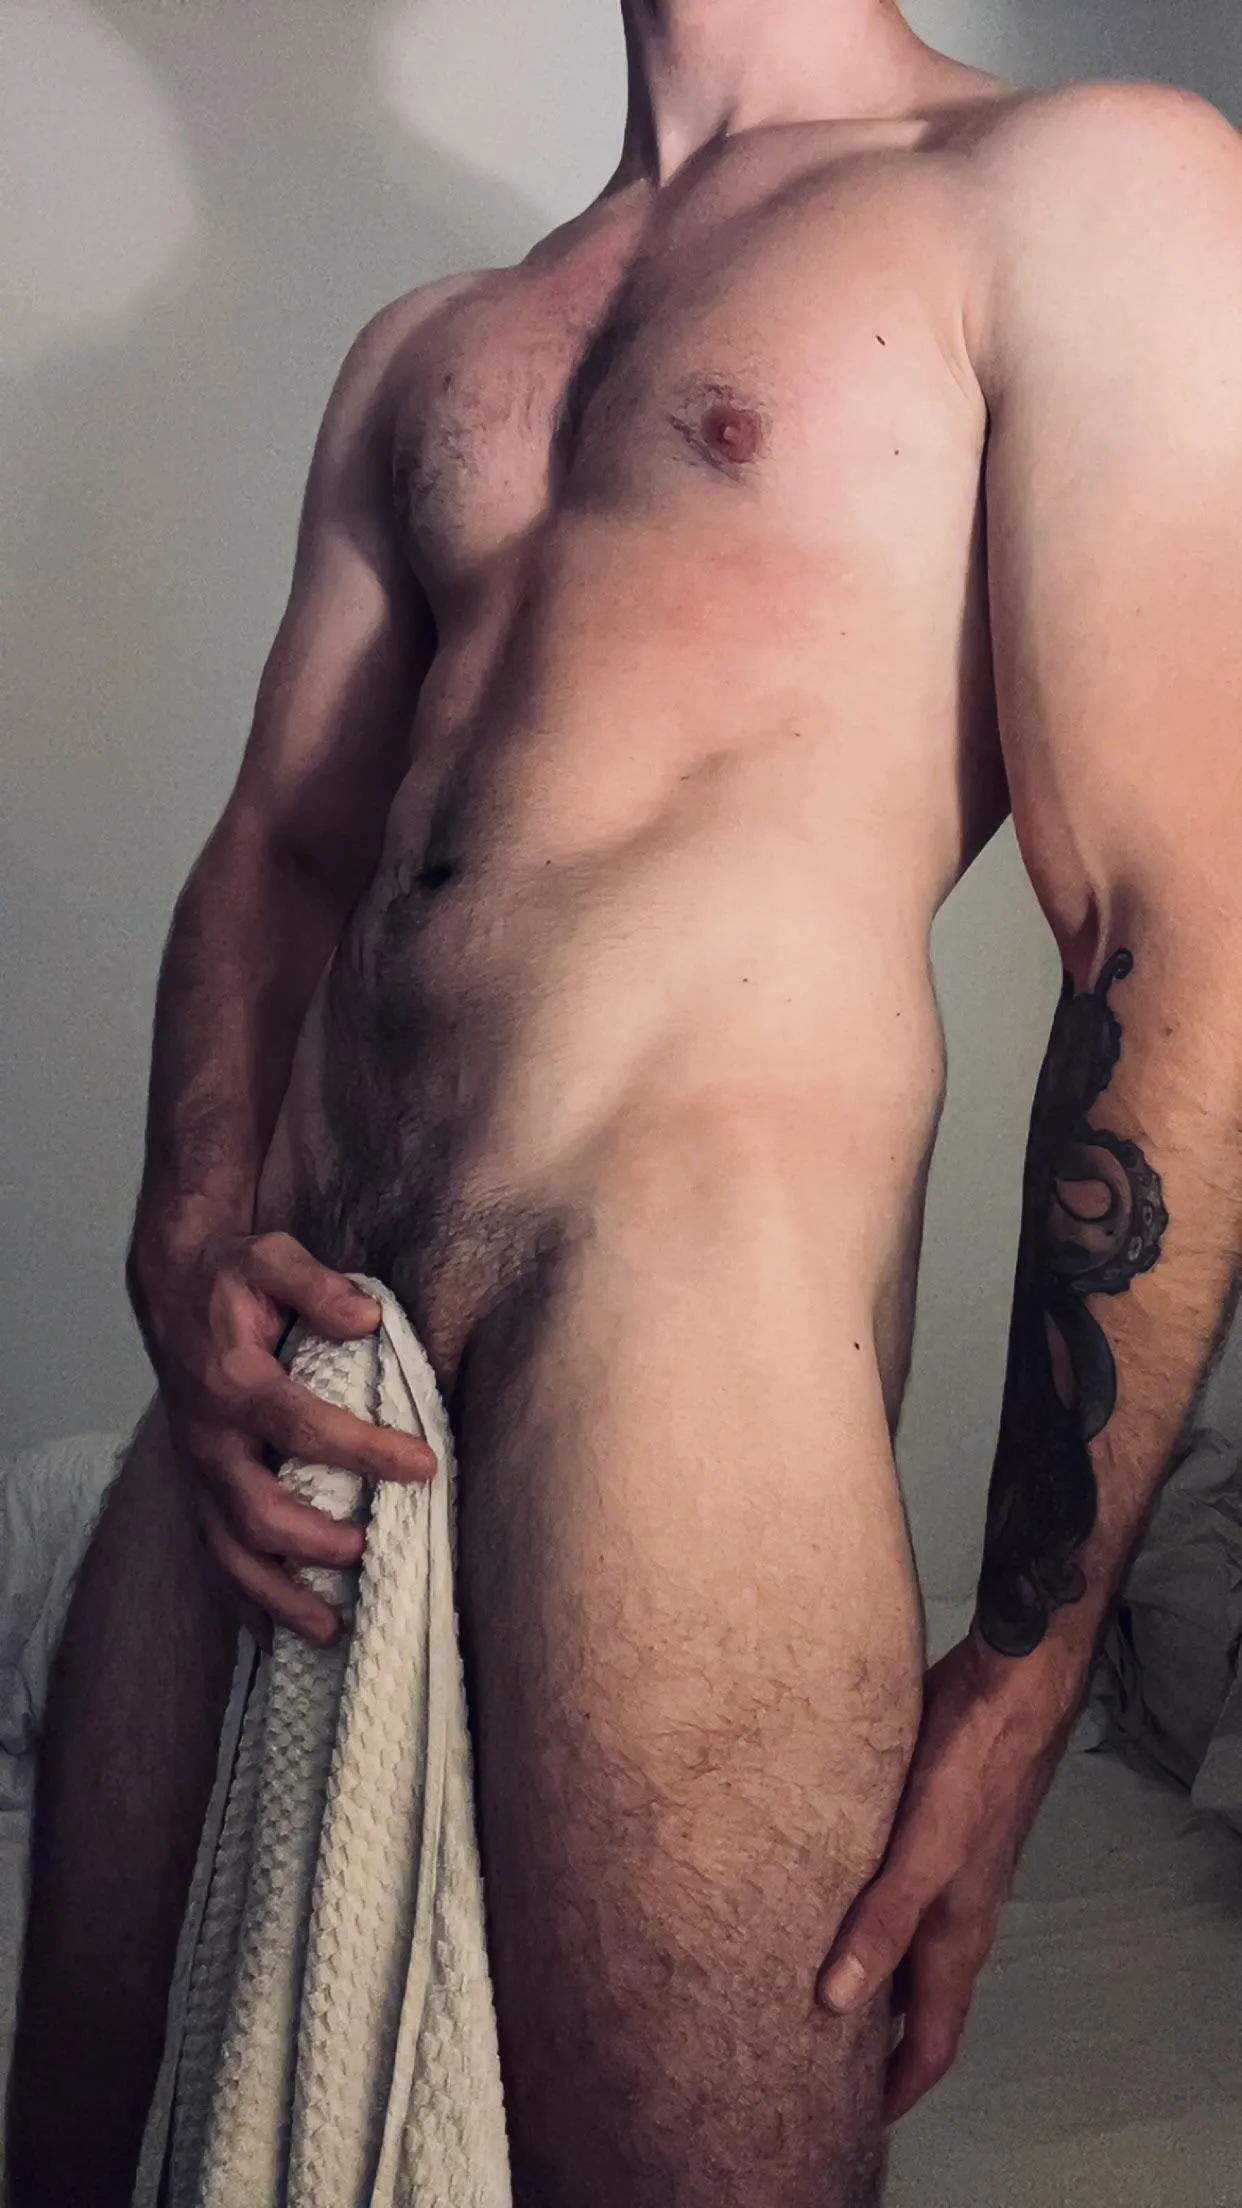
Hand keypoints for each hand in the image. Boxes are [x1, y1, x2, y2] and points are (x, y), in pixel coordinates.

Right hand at [129, 1228, 436, 1644]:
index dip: (363, 1450)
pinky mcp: (198, 1487)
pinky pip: (214, 1555)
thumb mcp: (272, 1257)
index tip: (423, 1465)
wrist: (169, 1287)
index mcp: (232, 1379)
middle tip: (369, 1551)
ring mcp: (198, 1470)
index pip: (301, 1424)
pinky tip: (279, 1636)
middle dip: (312, 1542)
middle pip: (253, 1509)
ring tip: (331, 1628)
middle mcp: (208, 1436)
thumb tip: (368, 1317)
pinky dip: (244, 1601)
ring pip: (228, 1550)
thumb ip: (318, 1286)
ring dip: (276, 1596)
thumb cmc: (231, 1275)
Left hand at [816, 1630, 1079, 2123]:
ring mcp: (943, 1870)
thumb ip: (882, 1923)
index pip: (933, 2042)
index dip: (899, 2089)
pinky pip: (891, 1894)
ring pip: (903, 1946)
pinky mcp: (927, 1828)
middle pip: (916, 2001)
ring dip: (865, 1974)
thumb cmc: (973, 1768)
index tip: (853, 2119)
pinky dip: (860, 1914)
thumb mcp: (923, 1850)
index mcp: (957, 1935)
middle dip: (874, 2041)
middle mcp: (954, 1913)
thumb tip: (834, 2002)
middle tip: (810, 2061)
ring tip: (800, 1987)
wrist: (1009, 1687)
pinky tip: (818, 1897)